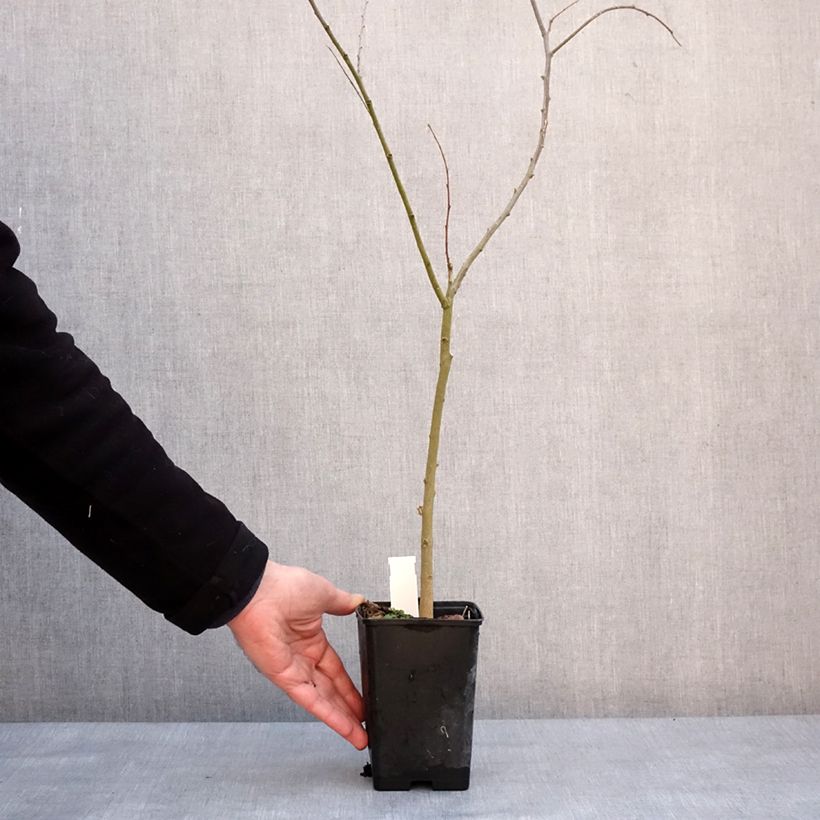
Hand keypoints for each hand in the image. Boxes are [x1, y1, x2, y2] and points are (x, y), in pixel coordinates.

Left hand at [227, 560, 367, 748]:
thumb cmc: (283, 587)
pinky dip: (327, 714)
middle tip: (366, 725)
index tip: (363, 699)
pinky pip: (309, 699)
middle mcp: (301, 657)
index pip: (335, 670)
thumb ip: (342, 603)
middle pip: (330, 690)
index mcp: (311, 639)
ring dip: (341, 719)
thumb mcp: (323, 594)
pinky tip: (343, 726)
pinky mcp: (284, 677)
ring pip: (322, 700)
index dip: (350, 687)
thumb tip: (358, 601)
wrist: (258, 591)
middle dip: (348, 709)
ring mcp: (292, 669)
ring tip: (359, 736)